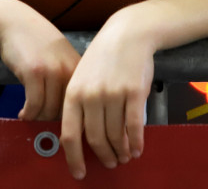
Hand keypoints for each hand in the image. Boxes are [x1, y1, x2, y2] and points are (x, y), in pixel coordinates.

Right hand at [0, 4, 80, 120]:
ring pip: (49, 110)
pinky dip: (28, 113)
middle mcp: (69, 69)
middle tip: (42, 123)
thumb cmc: (38, 42)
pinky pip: (34, 105)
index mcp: (79, 67)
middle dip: (53, 120)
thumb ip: (68, 80)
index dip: (73, 119)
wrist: (16, 22)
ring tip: (31, 116)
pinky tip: (23, 113)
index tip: (63, 127)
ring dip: (38, 118)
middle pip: (67, 110)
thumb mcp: (61, 58)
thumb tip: (71, 114)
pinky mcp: (34, 72)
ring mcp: (52, 70)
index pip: (83, 103)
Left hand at [59, 12, 155, 179]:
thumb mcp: (81, 78)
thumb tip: (81, 137)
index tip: (80, 172)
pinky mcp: (134, 92)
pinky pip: (134, 126)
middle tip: (110, 163)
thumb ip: (79, 105)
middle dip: (103, 156)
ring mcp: (113, 94)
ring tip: (124, 156)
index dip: (74, 158)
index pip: (70, 134)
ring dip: (121, 151)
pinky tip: (137, 149)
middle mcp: (91, 95)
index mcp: (73, 93)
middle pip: (95, 139)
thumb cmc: (103, 59)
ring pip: (116, 135)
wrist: (127, 34)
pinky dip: (136, 142)